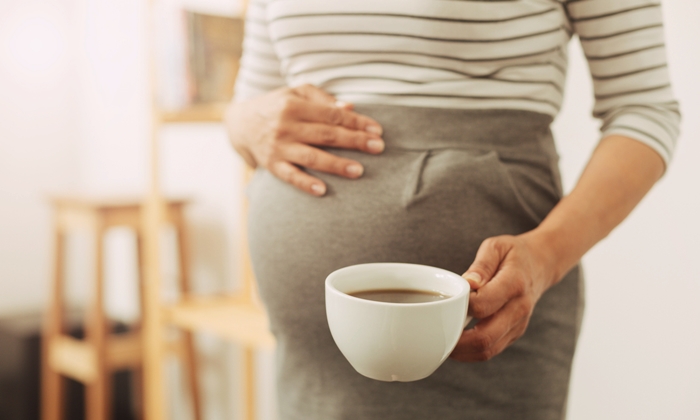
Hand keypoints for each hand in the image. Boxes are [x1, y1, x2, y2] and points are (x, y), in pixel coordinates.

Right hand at [224, 84, 384, 195]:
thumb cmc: (276, 106)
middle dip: (354, 142)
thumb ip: (322, 99)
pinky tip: (323, 190)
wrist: (239, 124)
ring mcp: (278, 147)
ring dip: (336, 165)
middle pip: (326, 135)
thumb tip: (350, 107)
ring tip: (359, 171)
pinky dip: (306, 184)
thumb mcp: (295, 93)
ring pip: (312, 157)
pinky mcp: (271, 165)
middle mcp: (285, 126)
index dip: (356, 122)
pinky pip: (290, 176)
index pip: (332, 115)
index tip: (377, 130)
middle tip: (378, 148)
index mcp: (294, 105)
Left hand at [450, 233, 558, 361]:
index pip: (484, 305)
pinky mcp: (514, 333)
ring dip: (461, 351)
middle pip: (485, 337)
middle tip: (435, 332)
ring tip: (441, 340)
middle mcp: (519, 309)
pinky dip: (470, 352)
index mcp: (514, 283)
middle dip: (456, 340)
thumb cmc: (513, 254)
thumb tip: (468, 283)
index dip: (462, 307)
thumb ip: (481, 265)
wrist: (541, 265)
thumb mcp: (496, 247)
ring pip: (488, 350)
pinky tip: (455, 342)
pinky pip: (491, 350)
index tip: (449, 300)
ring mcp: (518, 324)